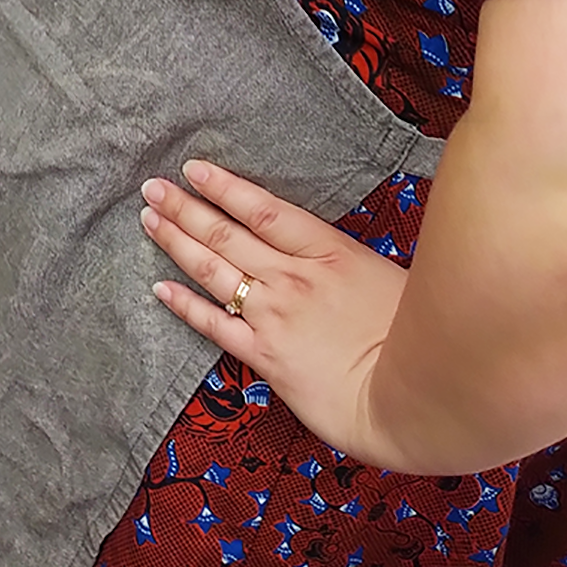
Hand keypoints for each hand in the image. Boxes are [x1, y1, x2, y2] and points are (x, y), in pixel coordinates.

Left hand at [140, 160, 408, 467]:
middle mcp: (292, 277)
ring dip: (176, 241)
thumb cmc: (418, 336)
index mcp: (328, 252)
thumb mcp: (387, 279)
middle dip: (185, 206)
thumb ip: (348, 263)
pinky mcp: (266, 355)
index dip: (224, 187)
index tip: (194, 168)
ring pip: (213, 268)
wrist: (417, 398)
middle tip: (153, 186)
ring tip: (149, 219)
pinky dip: (184, 304)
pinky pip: (214, 324)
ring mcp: (275, 315)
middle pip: (226, 233)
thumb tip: (327, 255)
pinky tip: (159, 287)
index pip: (262, 208)